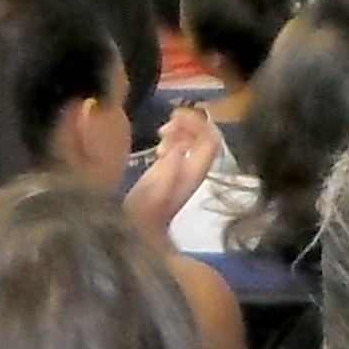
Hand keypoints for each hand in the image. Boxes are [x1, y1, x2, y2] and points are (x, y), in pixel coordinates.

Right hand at [128, 106, 221, 227]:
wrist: (138, 231)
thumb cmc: (144, 212)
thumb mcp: (154, 188)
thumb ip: (169, 166)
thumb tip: (180, 144)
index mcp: (194, 171)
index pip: (209, 140)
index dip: (197, 123)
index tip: (174, 116)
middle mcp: (195, 169)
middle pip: (205, 136)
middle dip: (188, 124)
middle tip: (164, 126)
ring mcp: (185, 170)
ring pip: (193, 140)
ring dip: (179, 130)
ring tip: (160, 135)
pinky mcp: (173, 171)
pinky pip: (181, 147)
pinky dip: (172, 139)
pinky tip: (159, 146)